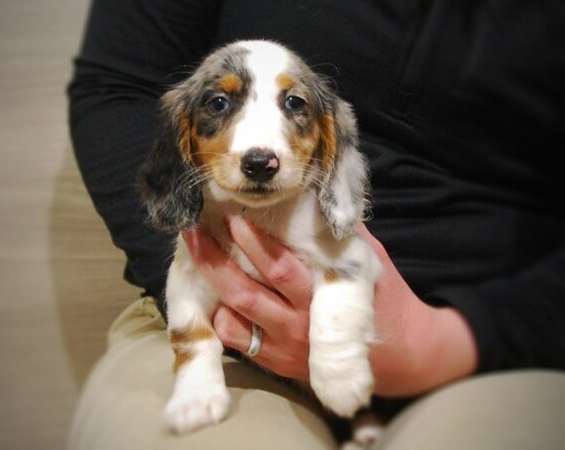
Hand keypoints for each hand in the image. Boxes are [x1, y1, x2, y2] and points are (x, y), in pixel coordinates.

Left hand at [183, 217, 477, 395]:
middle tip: (194, 232)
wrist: (400, 358)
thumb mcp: (369, 262)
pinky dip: (220, 316)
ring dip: (212, 284)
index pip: (281, 269)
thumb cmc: (385, 301)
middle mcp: (299, 326)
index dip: (254, 244)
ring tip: (193, 253)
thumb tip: (311, 198)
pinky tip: (210, 291)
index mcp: (323, 298)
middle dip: (217, 261)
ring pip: (236, 316)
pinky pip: (237, 341)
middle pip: (247, 293)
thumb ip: (338, 237)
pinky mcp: (276, 363)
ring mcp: (285, 349)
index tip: (234, 217)